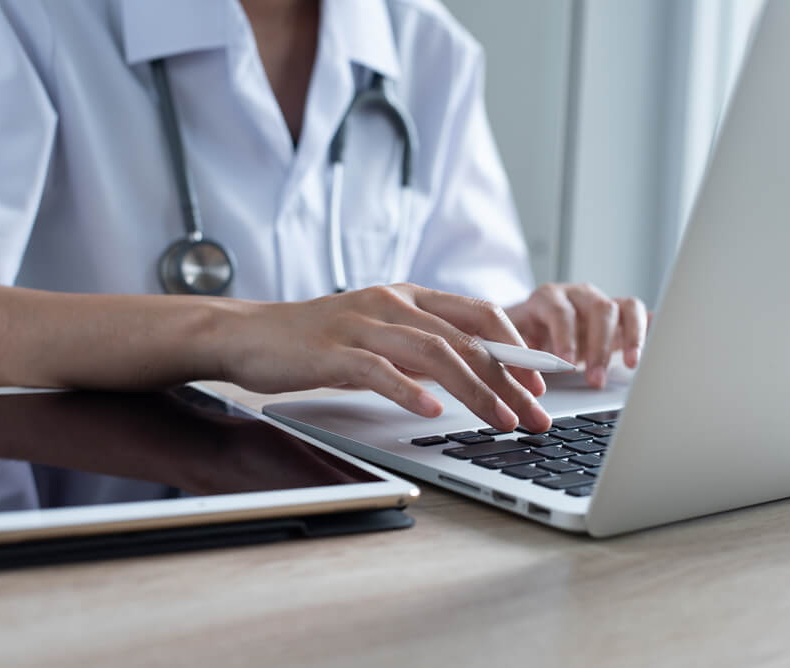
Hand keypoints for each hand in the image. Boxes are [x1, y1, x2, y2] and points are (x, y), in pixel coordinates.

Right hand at [219, 284, 550, 431]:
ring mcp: (363, 325)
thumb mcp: (380, 335)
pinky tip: (433, 411)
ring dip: (474, 390)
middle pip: (465, 339)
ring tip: (502, 420)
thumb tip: (471, 373)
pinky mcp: (334, 351)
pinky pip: (379, 371)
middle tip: (537, 414)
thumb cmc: (318, 340)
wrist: (249, 334)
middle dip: (508, 380)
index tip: (541, 382)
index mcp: (410, 297)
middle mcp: (393, 304)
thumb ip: (421, 348)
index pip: (478, 315)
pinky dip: (410, 391)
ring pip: (433, 353)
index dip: (516, 347)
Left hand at [505, 283, 648, 387]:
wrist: (535, 326)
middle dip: (599, 346)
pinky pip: (641, 314)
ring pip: (625, 308)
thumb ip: (514, 354)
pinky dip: (650, 328)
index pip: (561, 311)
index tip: (567, 364)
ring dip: (630, 338)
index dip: (565, 337)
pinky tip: (657, 345)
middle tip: (595, 379)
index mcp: (548, 298)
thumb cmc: (523, 337)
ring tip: (630, 365)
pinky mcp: (620, 315)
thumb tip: (515, 373)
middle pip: (599, 308)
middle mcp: (578, 295)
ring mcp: (602, 302)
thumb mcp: (512, 343)